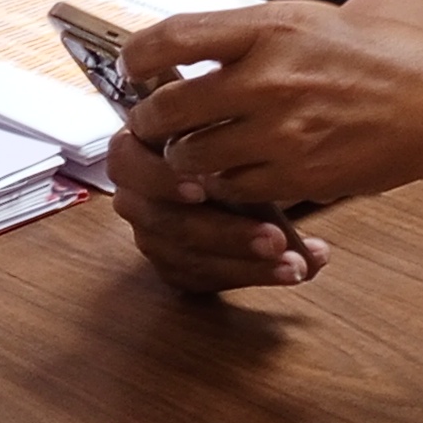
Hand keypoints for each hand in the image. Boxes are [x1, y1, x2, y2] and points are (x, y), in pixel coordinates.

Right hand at [105, 134, 331, 294]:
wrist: (209, 172)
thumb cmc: (214, 148)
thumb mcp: (227, 143)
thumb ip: (249, 153)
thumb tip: (293, 178)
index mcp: (131, 152)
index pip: (128, 164)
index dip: (163, 180)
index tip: (203, 189)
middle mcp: (133, 197)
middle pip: (167, 222)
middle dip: (226, 234)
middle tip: (276, 240)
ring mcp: (149, 236)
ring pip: (188, 258)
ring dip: (245, 264)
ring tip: (294, 264)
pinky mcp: (169, 266)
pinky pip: (202, 279)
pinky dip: (247, 276)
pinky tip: (283, 272)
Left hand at [117, 0, 422, 211]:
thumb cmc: (370, 58)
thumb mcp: (304, 21)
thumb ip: (242, 37)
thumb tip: (177, 52)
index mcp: (268, 30)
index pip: (172, 38)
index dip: (138, 57)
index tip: (134, 68)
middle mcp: (269, 80)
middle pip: (170, 110)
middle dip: (151, 122)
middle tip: (153, 123)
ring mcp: (283, 133)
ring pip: (195, 159)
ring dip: (186, 159)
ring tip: (196, 150)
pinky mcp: (297, 177)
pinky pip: (234, 189)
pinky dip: (226, 184)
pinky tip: (239, 170)